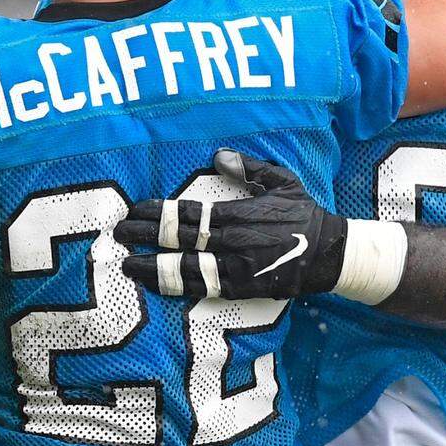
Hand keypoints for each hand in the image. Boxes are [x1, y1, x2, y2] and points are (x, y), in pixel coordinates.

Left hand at [114, 149, 405, 303]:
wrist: (329, 253)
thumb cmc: (303, 213)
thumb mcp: (281, 181)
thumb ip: (249, 168)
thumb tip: (219, 154)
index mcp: (236, 214)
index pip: (187, 214)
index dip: (156, 214)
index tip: (132, 211)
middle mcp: (231, 243)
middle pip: (178, 241)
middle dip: (144, 238)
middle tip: (116, 235)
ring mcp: (235, 270)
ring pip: (185, 271)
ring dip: (153, 269)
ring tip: (127, 267)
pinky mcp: (241, 290)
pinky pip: (203, 290)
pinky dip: (177, 288)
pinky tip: (156, 285)